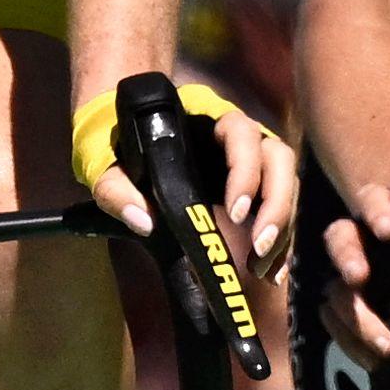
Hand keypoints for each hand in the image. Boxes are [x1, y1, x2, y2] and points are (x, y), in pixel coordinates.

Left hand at [70, 81, 296, 281]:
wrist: (118, 136)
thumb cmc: (114, 144)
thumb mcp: (104, 164)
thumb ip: (116, 189)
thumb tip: (144, 221)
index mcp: (206, 119)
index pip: (242, 134)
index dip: (246, 171)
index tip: (235, 213)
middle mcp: (237, 136)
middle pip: (278, 158)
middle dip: (277, 204)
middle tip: (259, 247)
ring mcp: (248, 161)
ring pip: (285, 184)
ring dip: (282, 227)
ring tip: (264, 268)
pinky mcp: (250, 187)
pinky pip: (277, 208)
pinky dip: (281, 239)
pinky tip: (272, 271)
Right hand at [318, 181, 389, 370]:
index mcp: (386, 212)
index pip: (374, 200)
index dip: (377, 211)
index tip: (389, 230)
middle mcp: (358, 238)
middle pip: (341, 240)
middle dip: (349, 260)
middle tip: (360, 280)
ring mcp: (347, 273)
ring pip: (334, 288)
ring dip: (352, 317)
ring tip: (382, 345)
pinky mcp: (342, 304)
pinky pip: (333, 320)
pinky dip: (349, 341)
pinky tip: (372, 359)